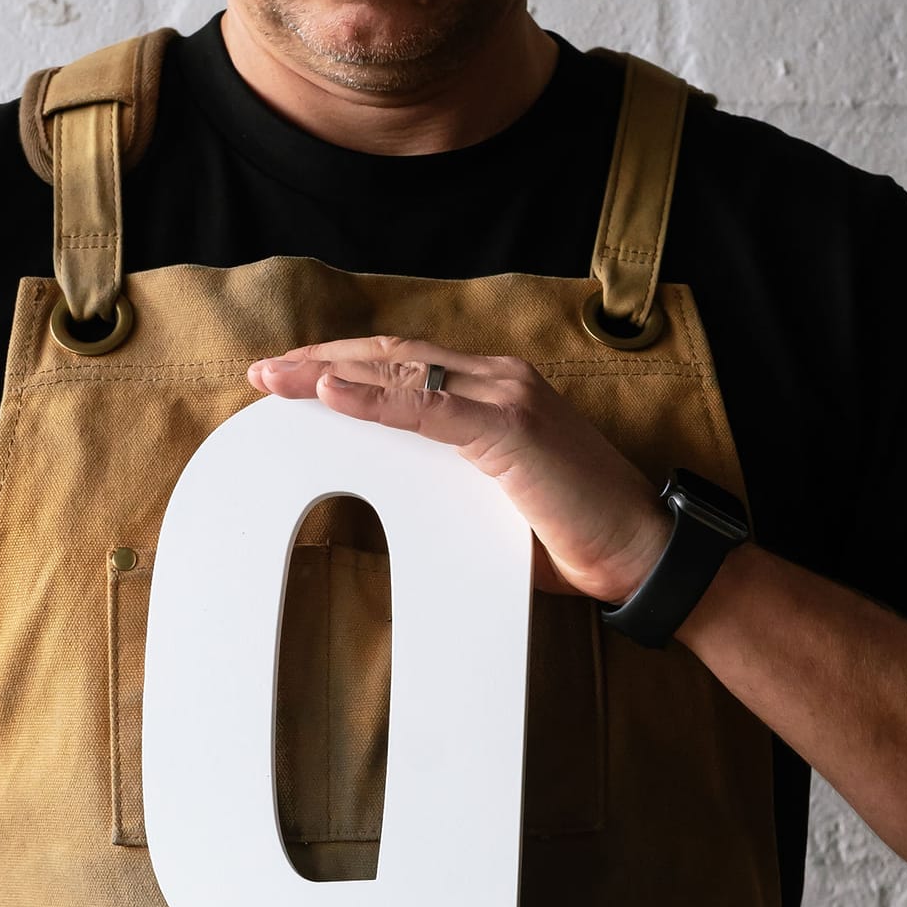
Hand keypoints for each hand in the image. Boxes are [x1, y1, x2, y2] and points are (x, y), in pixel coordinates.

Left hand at [248, 336, 669, 603]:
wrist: (642, 551)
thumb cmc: (575, 537)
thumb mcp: (493, 509)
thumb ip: (445, 491)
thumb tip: (382, 506)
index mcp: (497, 391)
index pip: (405, 365)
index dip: (345, 367)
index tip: (292, 379)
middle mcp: (501, 379)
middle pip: (392, 355)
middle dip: (322, 362)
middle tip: (264, 372)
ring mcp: (508, 397)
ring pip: (401, 369)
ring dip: (331, 373)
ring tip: (278, 378)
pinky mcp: (510, 428)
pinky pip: (427, 406)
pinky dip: (374, 397)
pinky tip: (330, 393)